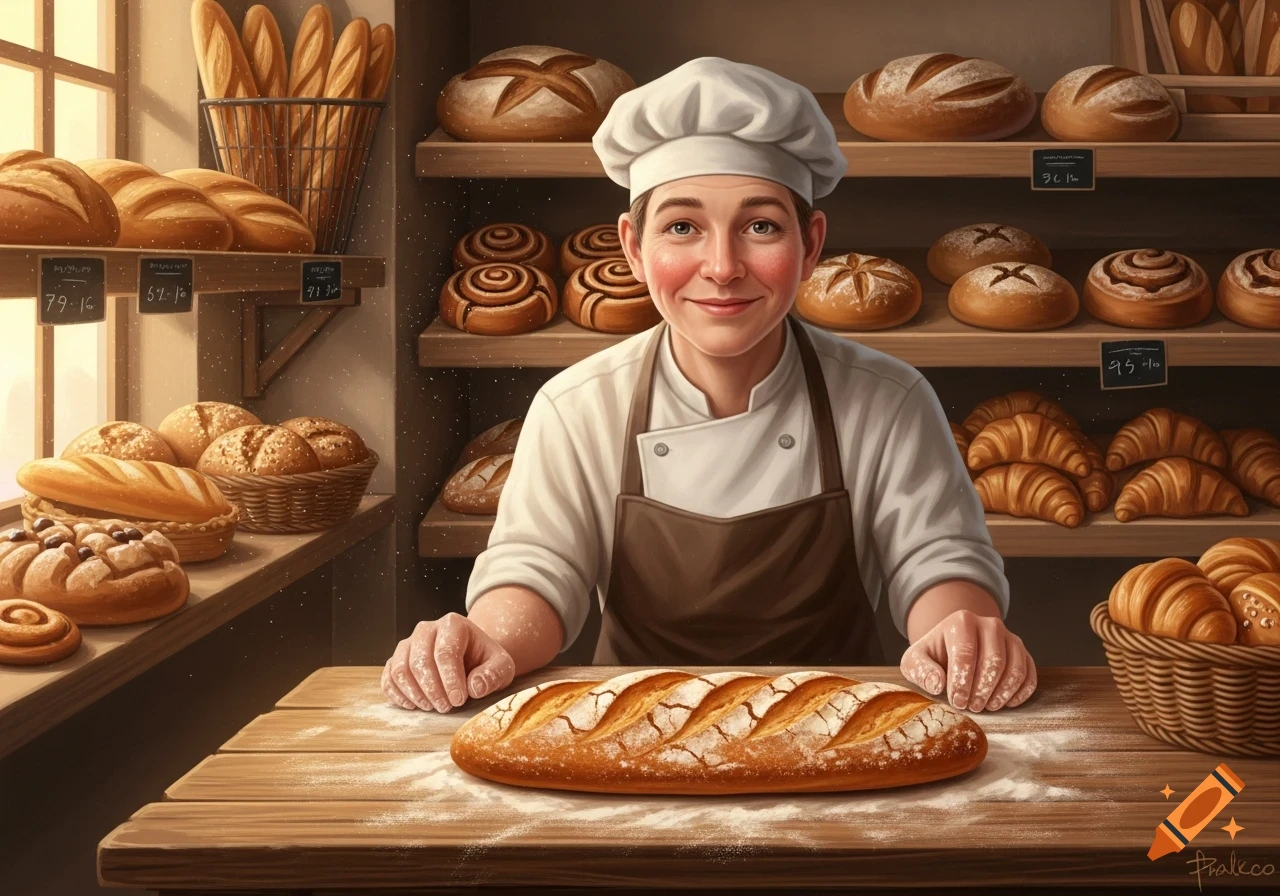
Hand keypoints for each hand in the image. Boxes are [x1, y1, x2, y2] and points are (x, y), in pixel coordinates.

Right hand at [381, 612, 515, 712]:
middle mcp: (427, 629)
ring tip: (431, 707)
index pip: (445, 652)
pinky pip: (388, 676)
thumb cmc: (486, 662)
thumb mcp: (501, 666)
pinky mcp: (396, 659)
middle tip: (445, 707)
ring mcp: (409, 643)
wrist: (472, 658)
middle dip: (432, 689)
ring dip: (414, 693)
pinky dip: (396, 694)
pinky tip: (412, 705)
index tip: (458, 700)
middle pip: (420, 660)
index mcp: (453, 624)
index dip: (450, 680)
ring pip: (400, 668)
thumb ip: (493, 675)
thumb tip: (474, 687)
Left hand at [899, 609, 1036, 711]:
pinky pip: (1029, 675)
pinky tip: (1004, 704)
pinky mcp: (1023, 653)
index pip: (966, 653)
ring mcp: (1010, 638)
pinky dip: (1019, 693)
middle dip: (982, 689)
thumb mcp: (916, 661)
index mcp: (962, 621)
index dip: (962, 682)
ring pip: (1015, 668)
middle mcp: (990, 625)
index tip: (957, 702)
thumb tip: (937, 684)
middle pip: (994, 661)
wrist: (953, 648)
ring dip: (1001, 693)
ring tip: (986, 707)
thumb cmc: (934, 656)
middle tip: (972, 707)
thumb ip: (921, 670)